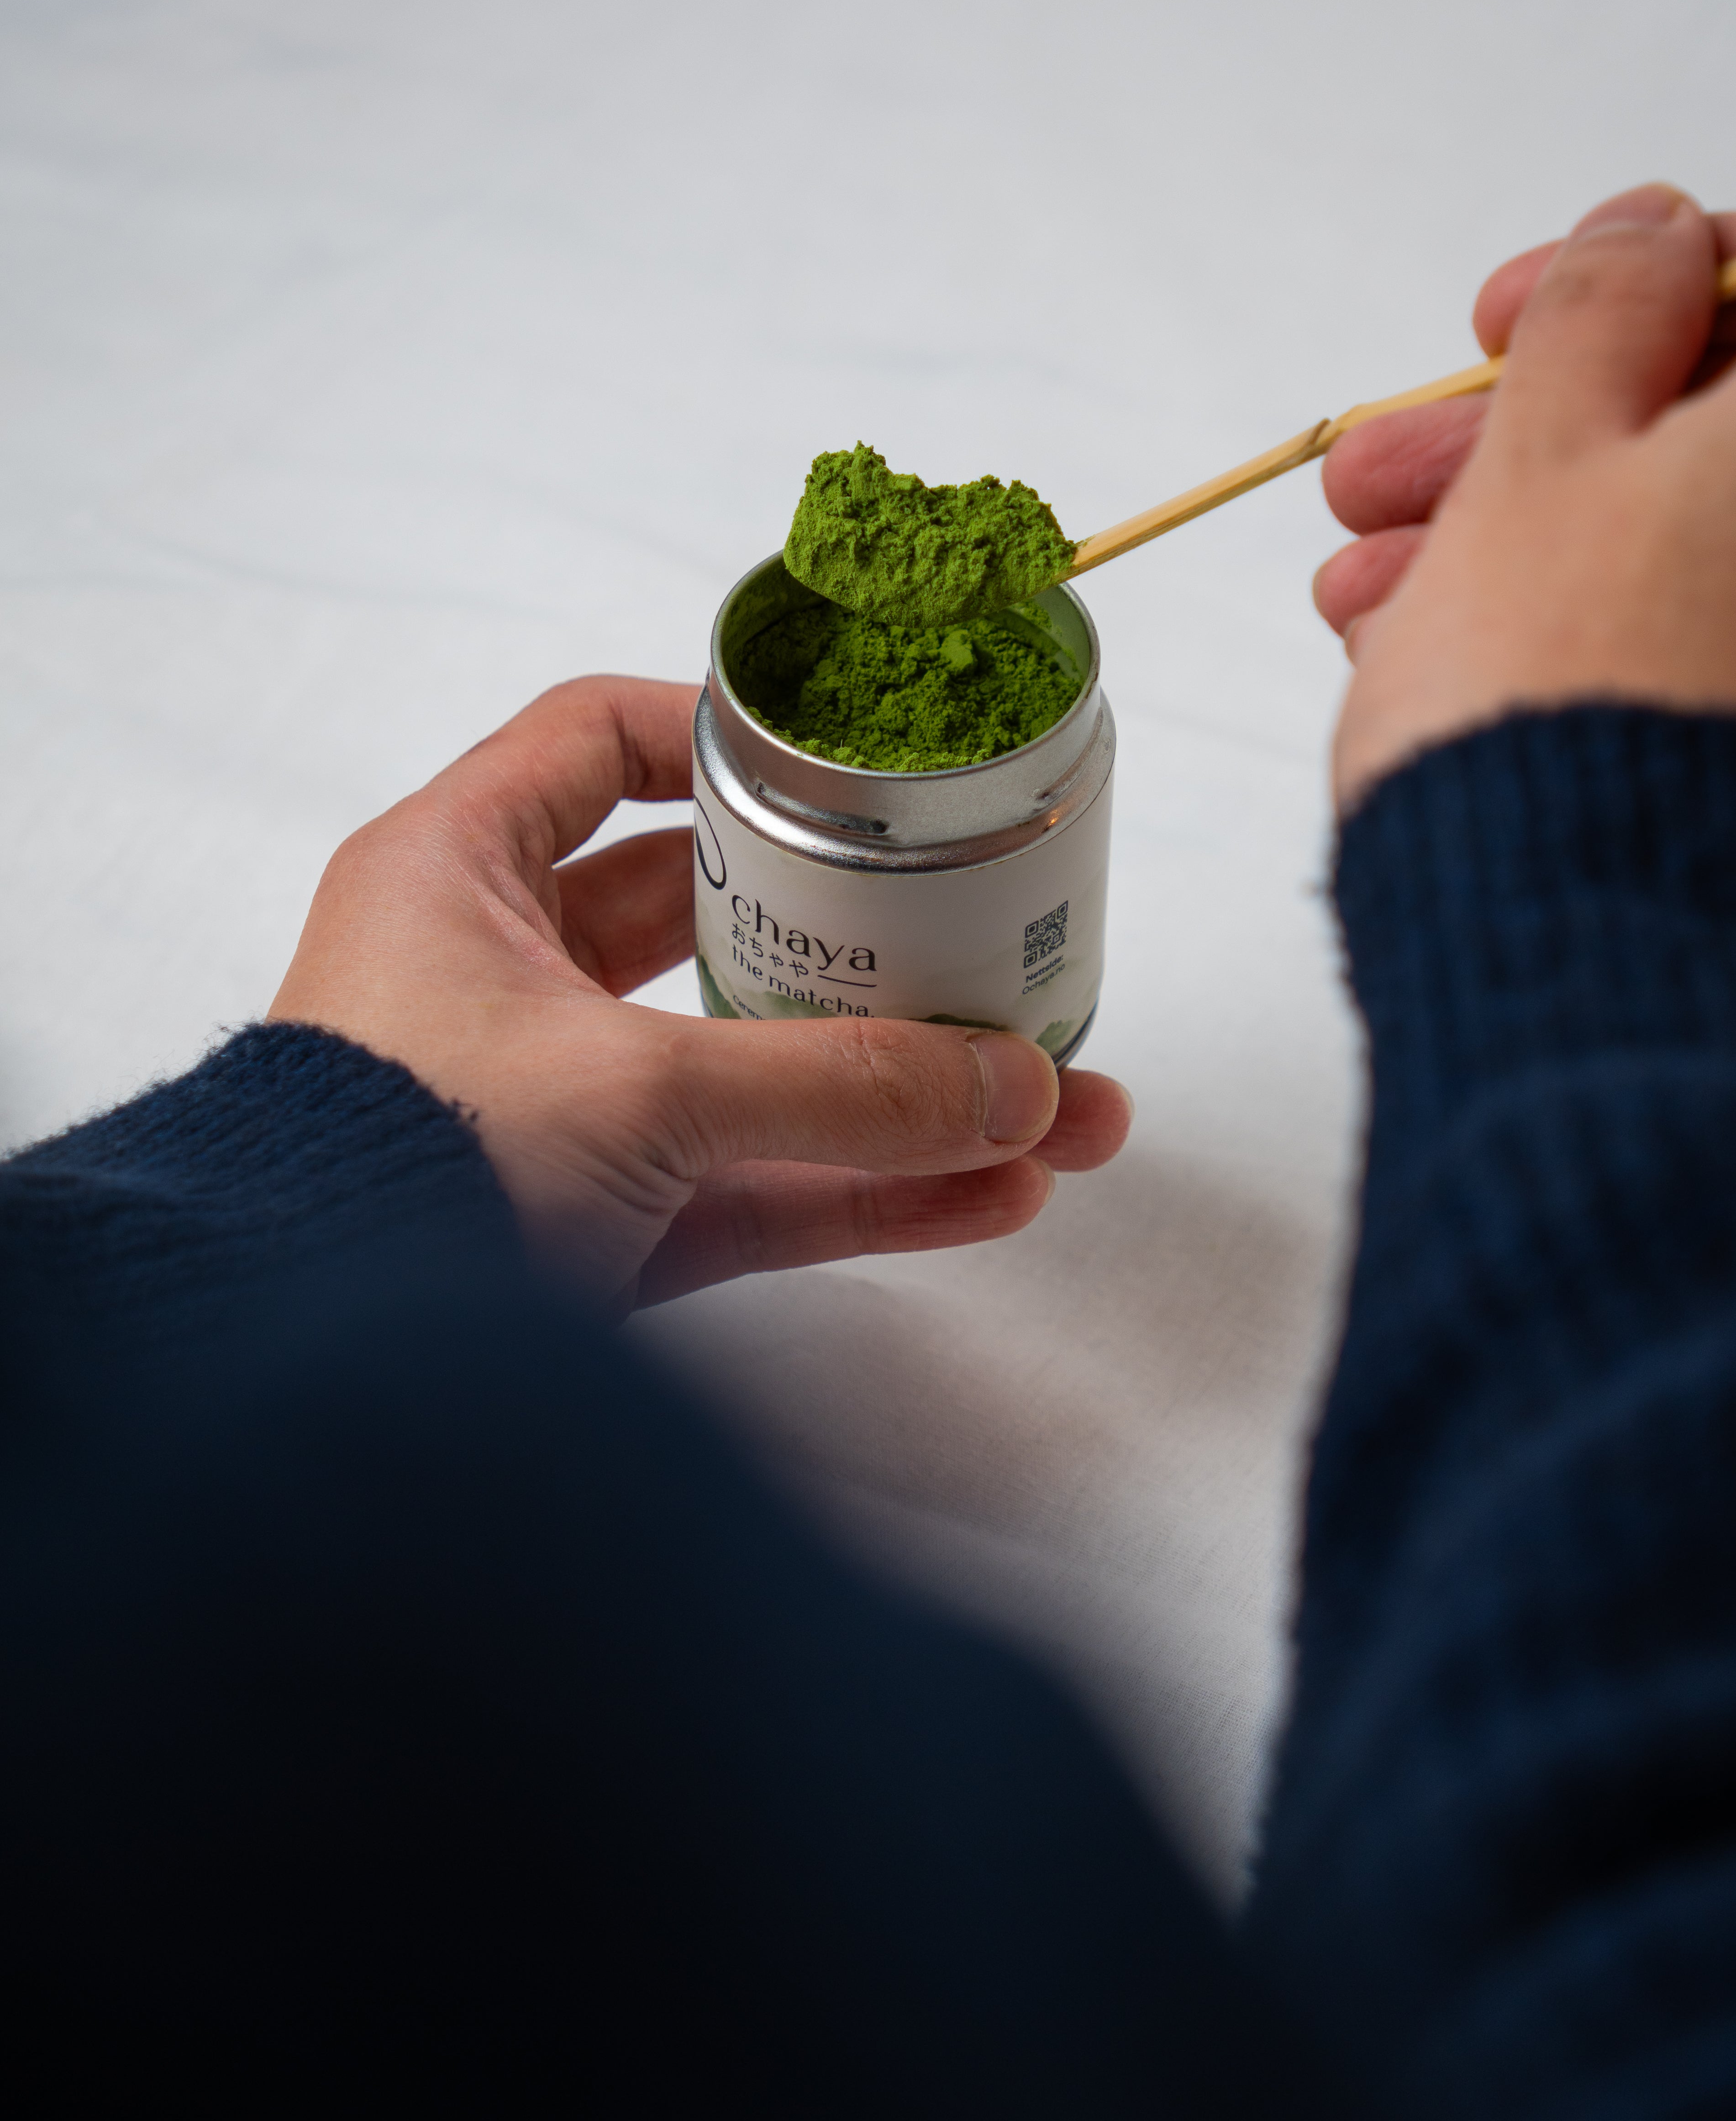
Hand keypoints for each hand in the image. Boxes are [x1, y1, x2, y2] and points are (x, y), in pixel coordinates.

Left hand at [270, 676, 1129, 1312]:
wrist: (292, 1385)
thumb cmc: (408, 1164)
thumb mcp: (633, 1089)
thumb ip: (833, 1082)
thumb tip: (1019, 1090)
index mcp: (458, 876)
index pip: (596, 744)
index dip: (722, 735)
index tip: (849, 764)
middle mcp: (505, 983)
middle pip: (720, 925)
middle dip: (878, 957)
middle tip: (995, 959)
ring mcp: (557, 1114)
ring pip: (758, 1082)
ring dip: (908, 1099)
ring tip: (1058, 1110)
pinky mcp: (596, 1232)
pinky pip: (754, 1194)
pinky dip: (865, 1193)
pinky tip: (994, 1193)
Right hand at [1309, 186, 1735, 806]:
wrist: (1604, 973)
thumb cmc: (1571, 704)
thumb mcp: (1544, 460)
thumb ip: (1595, 319)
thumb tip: (1643, 235)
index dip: (1640, 274)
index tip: (1508, 316)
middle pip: (1719, 434)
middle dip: (1521, 439)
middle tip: (1381, 473)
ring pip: (1679, 559)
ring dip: (1504, 551)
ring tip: (1357, 594)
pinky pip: (1685, 666)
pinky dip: (1566, 646)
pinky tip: (1421, 665)